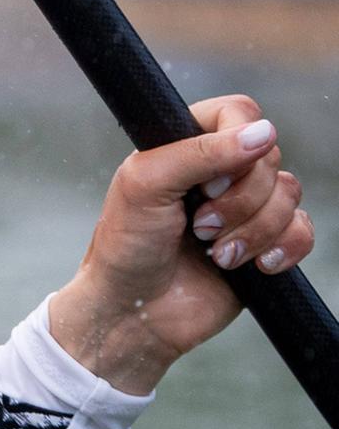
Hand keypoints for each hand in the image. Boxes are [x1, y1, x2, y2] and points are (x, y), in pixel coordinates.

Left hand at [49, 94, 315, 394]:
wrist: (132, 315)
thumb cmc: (126, 248)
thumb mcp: (144, 187)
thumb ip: (197, 152)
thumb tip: (263, 133)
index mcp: (187, 146)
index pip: (240, 113)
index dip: (235, 144)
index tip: (206, 183)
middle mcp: (220, 172)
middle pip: (270, 158)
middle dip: (238, 201)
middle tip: (198, 228)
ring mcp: (245, 208)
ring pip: (289, 195)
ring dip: (251, 231)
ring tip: (213, 255)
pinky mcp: (264, 243)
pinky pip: (302, 230)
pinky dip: (282, 249)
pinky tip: (253, 267)